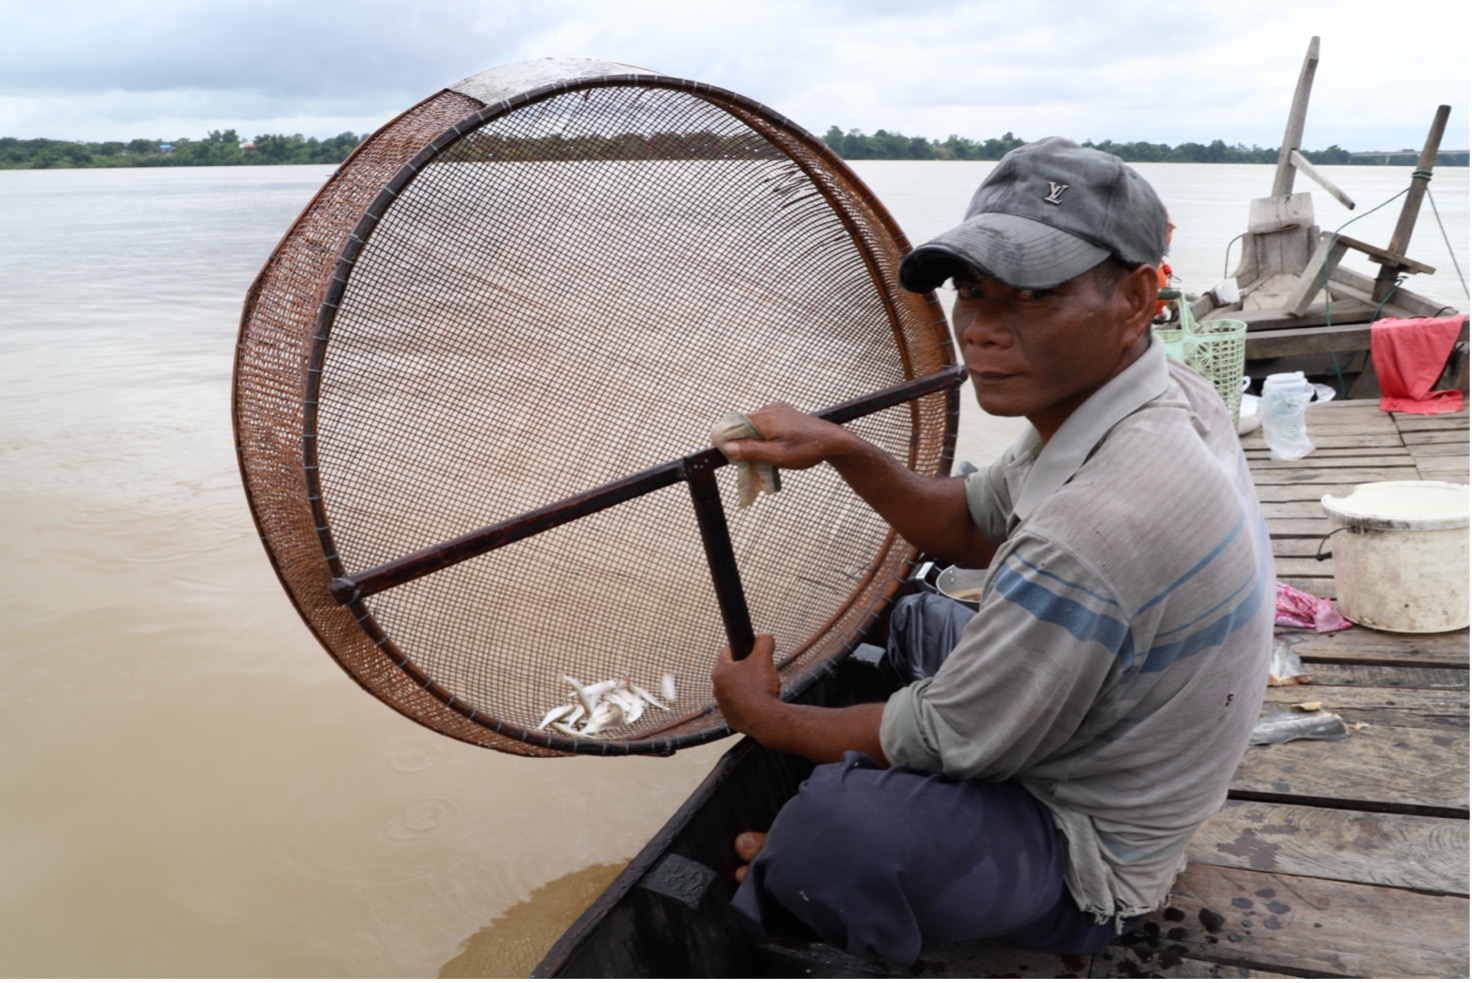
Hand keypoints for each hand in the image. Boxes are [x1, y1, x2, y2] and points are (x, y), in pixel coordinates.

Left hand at [711, 634, 781, 736]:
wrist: (764, 719)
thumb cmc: (760, 688)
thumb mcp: (764, 658)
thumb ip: (763, 642)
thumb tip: (764, 637)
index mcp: (720, 672)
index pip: (727, 651)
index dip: (741, 648)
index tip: (752, 651)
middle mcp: (717, 689)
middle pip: (732, 671)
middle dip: (746, 669)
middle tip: (760, 670)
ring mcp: (723, 705)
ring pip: (735, 689)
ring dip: (747, 687)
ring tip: (761, 688)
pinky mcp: (731, 718)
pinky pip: (739, 705)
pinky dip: (749, 703)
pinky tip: (760, 703)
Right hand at [719, 403, 852, 470]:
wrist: (834, 441)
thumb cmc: (807, 450)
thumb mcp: (777, 456)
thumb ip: (752, 451)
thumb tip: (727, 447)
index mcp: (765, 418)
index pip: (734, 425)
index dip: (727, 441)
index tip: (727, 456)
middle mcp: (769, 409)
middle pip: (743, 425)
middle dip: (742, 444)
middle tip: (748, 463)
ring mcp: (778, 409)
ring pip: (755, 425)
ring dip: (754, 441)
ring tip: (764, 458)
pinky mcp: (785, 413)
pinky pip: (766, 423)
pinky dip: (764, 436)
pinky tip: (772, 449)